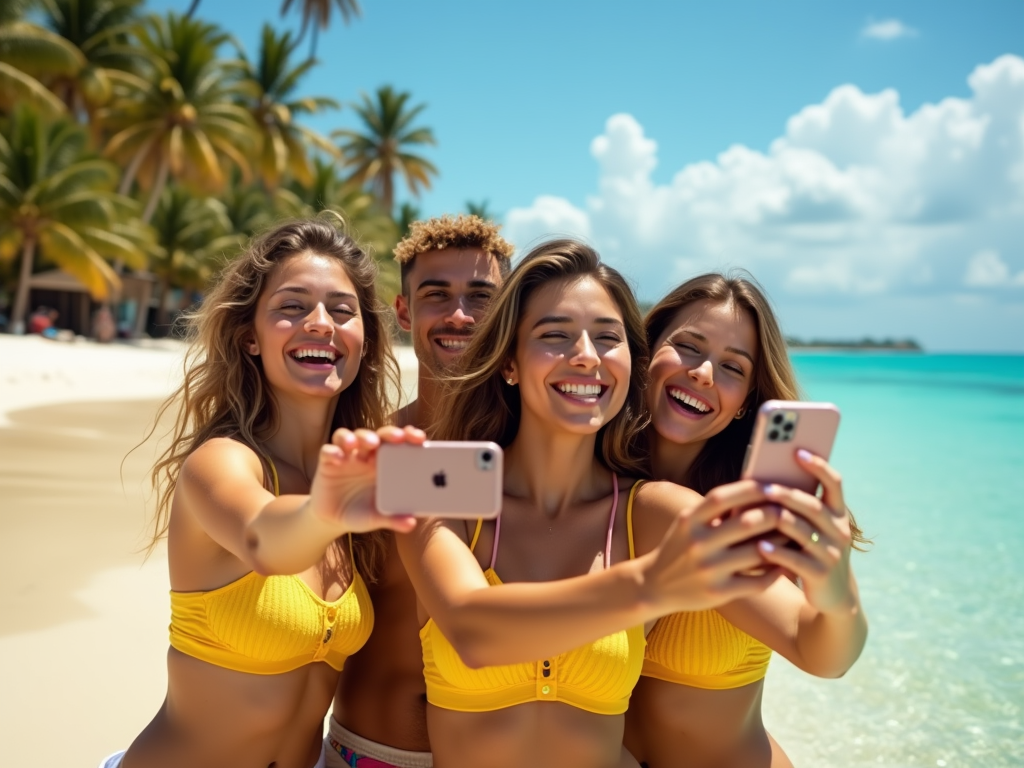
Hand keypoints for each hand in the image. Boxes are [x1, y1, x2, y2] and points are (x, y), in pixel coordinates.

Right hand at [308, 425, 424, 534]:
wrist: (331, 520)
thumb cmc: (360, 513)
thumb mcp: (376, 517)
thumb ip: (392, 519)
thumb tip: (411, 525)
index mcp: (384, 465)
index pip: (398, 444)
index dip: (409, 436)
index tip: (420, 438)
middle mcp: (366, 456)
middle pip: (378, 435)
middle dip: (388, 433)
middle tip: (397, 438)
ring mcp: (347, 457)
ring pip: (352, 436)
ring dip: (360, 436)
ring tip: (368, 444)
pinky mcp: (327, 462)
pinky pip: (328, 450)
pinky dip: (333, 451)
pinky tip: (338, 458)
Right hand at [646, 480, 783, 613]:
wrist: (654, 585)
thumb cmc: (680, 547)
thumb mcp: (688, 522)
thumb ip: (714, 509)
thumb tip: (755, 488)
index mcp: (689, 520)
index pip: (723, 497)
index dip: (751, 489)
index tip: (773, 485)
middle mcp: (697, 543)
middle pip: (746, 523)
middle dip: (774, 514)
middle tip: (792, 510)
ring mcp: (708, 569)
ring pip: (757, 552)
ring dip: (781, 543)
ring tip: (796, 535)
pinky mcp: (718, 593)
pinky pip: (757, 581)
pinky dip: (775, 571)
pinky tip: (786, 563)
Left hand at [757, 451, 855, 613]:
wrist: (832, 595)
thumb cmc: (810, 552)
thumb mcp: (811, 529)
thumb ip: (795, 508)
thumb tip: (759, 480)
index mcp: (838, 513)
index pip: (834, 483)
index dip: (819, 466)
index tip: (798, 451)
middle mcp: (839, 531)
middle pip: (813, 506)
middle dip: (788, 495)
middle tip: (765, 487)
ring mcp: (832, 553)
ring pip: (804, 531)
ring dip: (778, 520)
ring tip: (755, 513)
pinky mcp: (821, 574)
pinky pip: (796, 560)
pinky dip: (777, 552)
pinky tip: (759, 546)